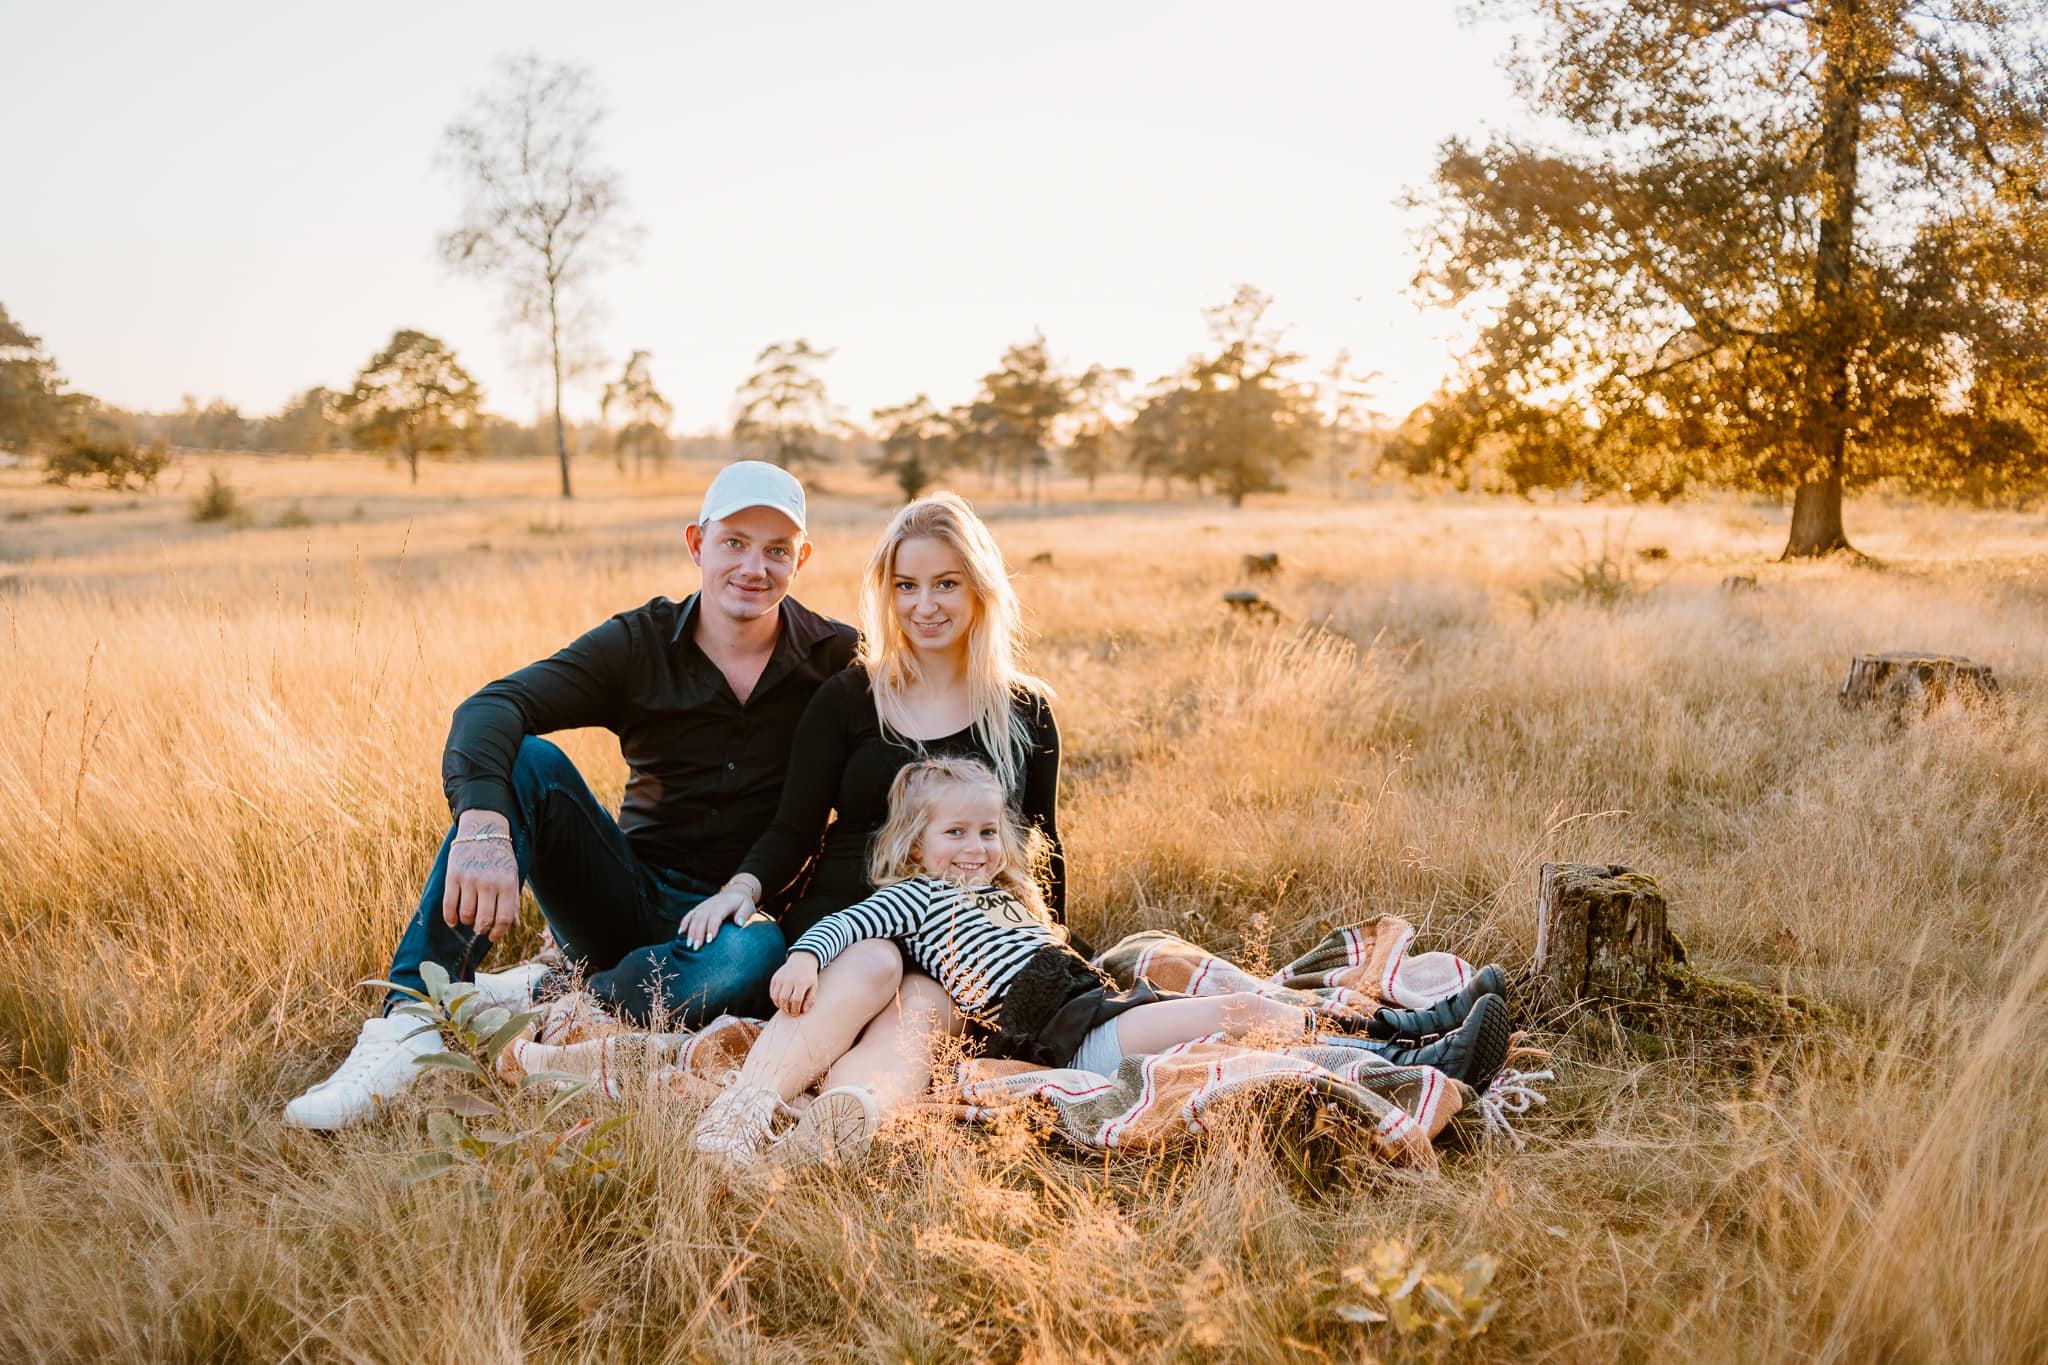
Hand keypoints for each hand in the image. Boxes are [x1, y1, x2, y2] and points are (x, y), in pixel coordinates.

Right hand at [443, 809, 521, 942]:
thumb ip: (513, 901)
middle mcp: (488, 882)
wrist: (482, 831)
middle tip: (480, 929)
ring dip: (467, 922)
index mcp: (507, 884)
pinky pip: (449, 905)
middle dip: (482, 930)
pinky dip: (450, 918)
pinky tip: (453, 921)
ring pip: (466, 915)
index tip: (493, 937)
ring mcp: (469, 879)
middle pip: (484, 920)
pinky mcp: (453, 876)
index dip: (498, 933)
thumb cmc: (500, 858)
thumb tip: (514, 926)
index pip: (504, 919)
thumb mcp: (512, 877)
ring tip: (469, 918)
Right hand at [681, 876, 759, 949]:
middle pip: (702, 919)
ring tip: (689, 945)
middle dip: (698, 934)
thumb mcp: (748, 906)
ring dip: (690, 931)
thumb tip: (739, 923)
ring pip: (694, 918)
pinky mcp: (699, 908)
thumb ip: (744, 914)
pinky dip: (684, 923)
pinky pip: (689, 915)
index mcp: (723, 905)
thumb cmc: (743, 902)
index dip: (712, 928)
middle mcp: (711, 905)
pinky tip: (680, 933)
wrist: (735, 892)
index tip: (710, 940)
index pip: (716, 916)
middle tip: (697, 948)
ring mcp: (704, 906)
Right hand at [770, 953, 818, 1014]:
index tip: (796, 1013)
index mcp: (801, 982)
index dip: (795, 1009)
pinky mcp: (775, 977)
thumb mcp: (814, 986)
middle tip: (789, 1011)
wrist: (802, 960)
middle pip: (784, 999)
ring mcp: (781, 978)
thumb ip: (810, 999)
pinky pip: (772, 992)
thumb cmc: (809, 976)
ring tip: (785, 1007)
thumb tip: (803, 1011)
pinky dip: (775, 999)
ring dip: (779, 1005)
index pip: (796, 1000)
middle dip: (786, 1009)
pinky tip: (781, 1001)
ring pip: (775, 997)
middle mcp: (789, 979)